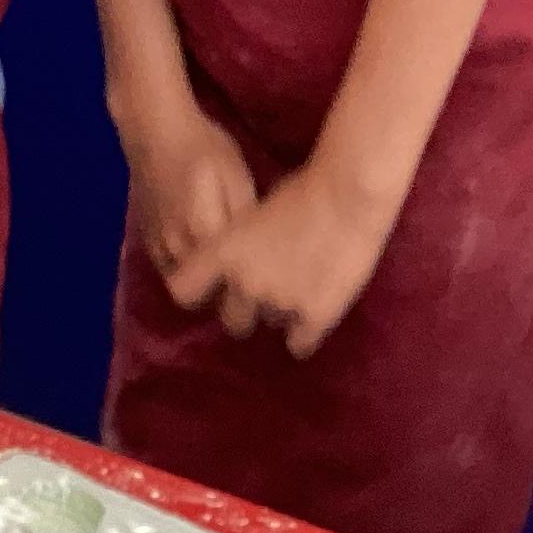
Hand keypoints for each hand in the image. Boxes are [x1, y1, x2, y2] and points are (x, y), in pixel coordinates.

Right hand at [117, 88, 257, 280]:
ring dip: (207, 291)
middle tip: (250, 288)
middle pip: (208, 298)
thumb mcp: (237, 177)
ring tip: (229, 276)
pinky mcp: (148, 243)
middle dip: (229, 300)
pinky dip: (188, 276)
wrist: (154, 133)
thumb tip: (267, 255)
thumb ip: (248, 220)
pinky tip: (202, 259)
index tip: (270, 290)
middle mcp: (180, 248)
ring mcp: (160, 248)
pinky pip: (170, 275)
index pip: (233, 284)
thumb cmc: (203, 149)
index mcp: (207, 232)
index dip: (253, 295)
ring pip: (186, 292)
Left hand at [165, 154, 402, 360]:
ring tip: (303, 288)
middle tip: (266, 294)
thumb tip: (238, 258)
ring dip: (282, 313)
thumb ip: (241, 242)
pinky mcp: (315, 317)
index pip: (182, 291)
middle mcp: (244, 283)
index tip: (213, 287)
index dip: (197, 292)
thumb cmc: (305, 188)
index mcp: (223, 252)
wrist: (350, 194)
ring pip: (272, 326)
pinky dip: (306, 334)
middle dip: (246, 312)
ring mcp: (279, 304)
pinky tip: (316, 314)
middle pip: (231, 322)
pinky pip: (300, 345)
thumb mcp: (256, 211)